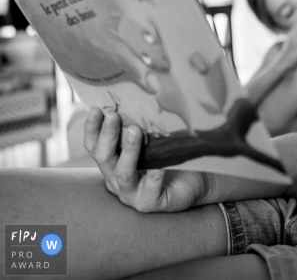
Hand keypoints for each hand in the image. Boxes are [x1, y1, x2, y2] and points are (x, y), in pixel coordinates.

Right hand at [84, 107, 208, 211]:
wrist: (196, 183)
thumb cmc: (171, 159)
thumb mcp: (152, 142)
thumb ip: (138, 130)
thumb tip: (134, 100)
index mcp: (113, 164)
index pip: (94, 147)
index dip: (92, 129)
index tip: (95, 108)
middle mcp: (116, 180)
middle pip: (104, 158)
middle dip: (107, 135)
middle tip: (113, 114)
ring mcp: (132, 194)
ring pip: (124, 173)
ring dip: (128, 151)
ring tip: (135, 131)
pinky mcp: (150, 203)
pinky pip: (151, 188)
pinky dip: (155, 174)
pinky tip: (160, 164)